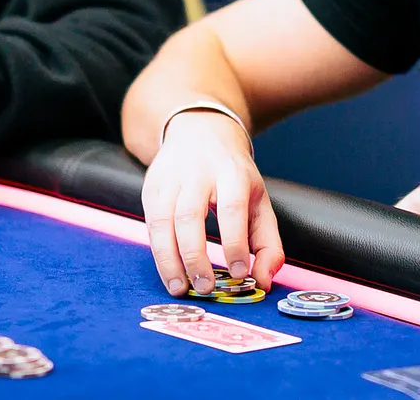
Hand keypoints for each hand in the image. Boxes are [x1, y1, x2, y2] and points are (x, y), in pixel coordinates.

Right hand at [141, 110, 283, 296]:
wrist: (201, 131)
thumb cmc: (234, 175)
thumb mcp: (259, 200)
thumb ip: (267, 243)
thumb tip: (262, 282)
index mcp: (232, 173)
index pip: (231, 208)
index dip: (234, 242)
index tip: (238, 273)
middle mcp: (198, 172)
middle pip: (190, 216)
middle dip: (195, 256)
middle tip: (205, 287)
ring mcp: (170, 178)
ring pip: (163, 221)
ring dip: (170, 260)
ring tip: (181, 288)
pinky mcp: (151, 187)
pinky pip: (151, 224)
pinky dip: (158, 253)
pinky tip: (169, 273)